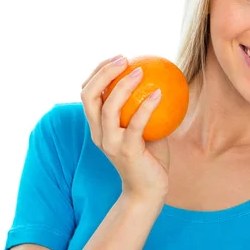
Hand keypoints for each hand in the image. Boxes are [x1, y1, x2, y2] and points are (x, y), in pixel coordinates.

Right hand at [80, 54, 169, 204]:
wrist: (148, 191)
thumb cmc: (149, 157)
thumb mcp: (145, 128)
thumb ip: (144, 107)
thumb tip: (161, 78)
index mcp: (98, 126)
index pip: (88, 92)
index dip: (98, 71)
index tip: (119, 57)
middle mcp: (98, 133)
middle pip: (89, 96)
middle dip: (103, 73)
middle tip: (125, 59)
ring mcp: (110, 143)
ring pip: (108, 108)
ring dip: (123, 86)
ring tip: (141, 71)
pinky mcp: (127, 152)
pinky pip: (136, 125)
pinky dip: (147, 106)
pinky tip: (159, 93)